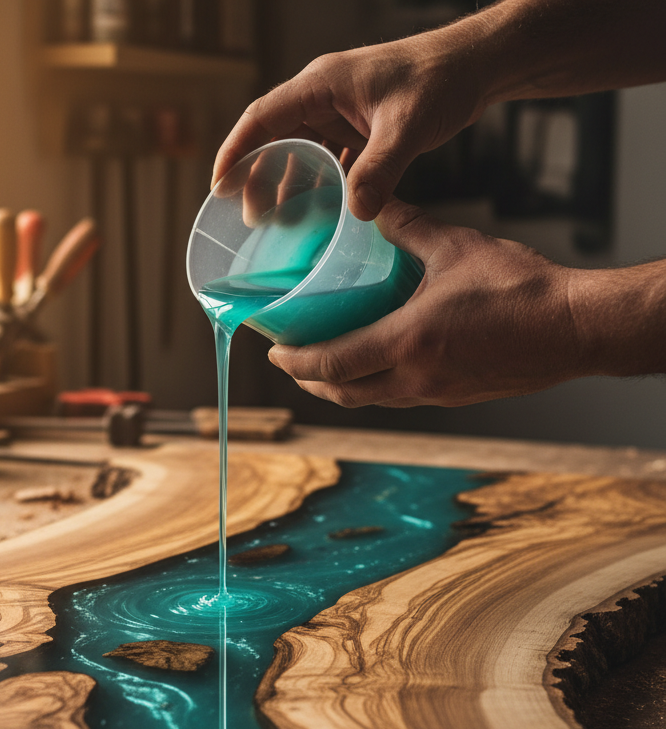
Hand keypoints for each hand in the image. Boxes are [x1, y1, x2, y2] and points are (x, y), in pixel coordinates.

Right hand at [212, 32, 488, 220]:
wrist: (475, 66)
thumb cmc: (441, 79)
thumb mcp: (407, 126)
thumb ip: (380, 168)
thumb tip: (356, 212)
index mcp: (321, 84)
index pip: (262, 118)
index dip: (236, 152)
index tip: (219, 187)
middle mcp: (322, 96)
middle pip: (273, 138)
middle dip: (257, 177)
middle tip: (252, 219)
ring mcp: (338, 112)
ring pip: (298, 151)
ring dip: (287, 185)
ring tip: (279, 223)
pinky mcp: (356, 127)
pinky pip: (325, 159)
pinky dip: (317, 185)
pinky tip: (318, 213)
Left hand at [267, 200, 588, 407]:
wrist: (574, 328)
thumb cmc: (521, 287)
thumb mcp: (456, 247)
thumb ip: (408, 228)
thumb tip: (376, 208)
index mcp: (407, 342)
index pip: (331, 363)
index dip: (295, 361)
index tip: (274, 350)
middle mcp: (414, 378)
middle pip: (342, 393)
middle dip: (309, 380)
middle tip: (290, 360)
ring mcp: (434, 394)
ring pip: (370, 400)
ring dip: (340, 387)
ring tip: (323, 365)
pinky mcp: (453, 397)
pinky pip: (399, 397)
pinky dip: (374, 386)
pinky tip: (375, 365)